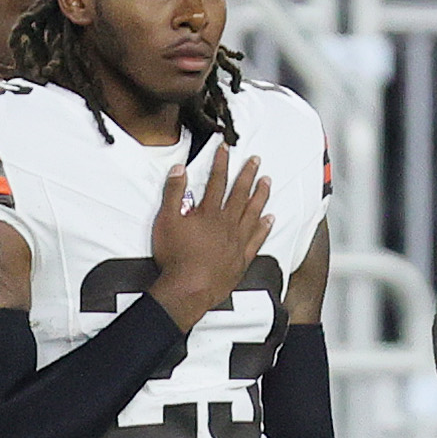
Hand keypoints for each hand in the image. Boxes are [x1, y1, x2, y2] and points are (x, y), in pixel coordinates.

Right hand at [149, 143, 270, 333]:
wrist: (188, 288)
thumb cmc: (176, 258)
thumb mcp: (166, 220)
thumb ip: (173, 193)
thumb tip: (179, 170)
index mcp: (209, 214)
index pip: (217, 181)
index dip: (221, 163)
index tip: (226, 149)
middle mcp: (227, 225)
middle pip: (240, 194)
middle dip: (248, 174)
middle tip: (256, 161)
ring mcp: (237, 241)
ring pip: (253, 213)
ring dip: (260, 196)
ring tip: (267, 182)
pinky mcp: (241, 258)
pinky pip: (257, 239)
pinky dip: (264, 227)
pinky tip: (270, 218)